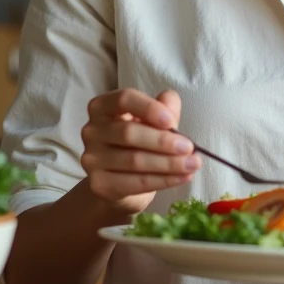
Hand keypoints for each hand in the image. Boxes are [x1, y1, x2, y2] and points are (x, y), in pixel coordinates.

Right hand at [80, 88, 200, 214]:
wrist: (121, 181)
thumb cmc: (139, 142)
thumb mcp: (153, 120)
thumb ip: (163, 107)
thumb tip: (170, 102)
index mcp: (103, 106)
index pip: (124, 99)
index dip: (149, 108)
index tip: (171, 121)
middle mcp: (92, 130)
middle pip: (129, 133)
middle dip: (163, 142)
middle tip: (190, 148)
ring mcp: (91, 158)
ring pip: (134, 160)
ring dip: (169, 164)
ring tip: (193, 164)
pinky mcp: (98, 183)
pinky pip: (135, 183)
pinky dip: (163, 180)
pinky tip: (182, 177)